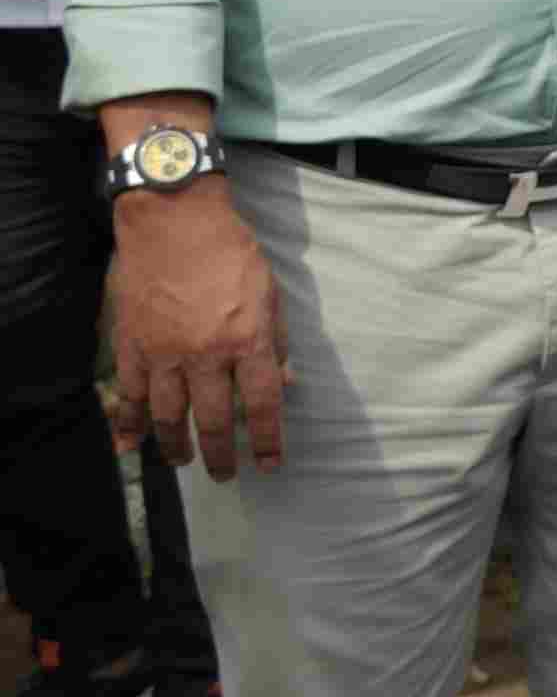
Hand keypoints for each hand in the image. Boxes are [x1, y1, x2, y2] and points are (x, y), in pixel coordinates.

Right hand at [109, 183, 289, 478]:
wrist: (174, 221)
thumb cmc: (231, 252)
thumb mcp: (270, 292)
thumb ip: (276, 339)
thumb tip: (287, 380)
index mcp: (248, 340)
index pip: (263, 403)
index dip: (268, 439)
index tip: (271, 464)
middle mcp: (206, 355)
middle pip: (215, 420)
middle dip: (222, 454)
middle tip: (225, 475)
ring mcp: (165, 353)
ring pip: (170, 416)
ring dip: (178, 445)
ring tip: (185, 461)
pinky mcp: (133, 346)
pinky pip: (131, 395)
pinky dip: (129, 424)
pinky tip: (131, 446)